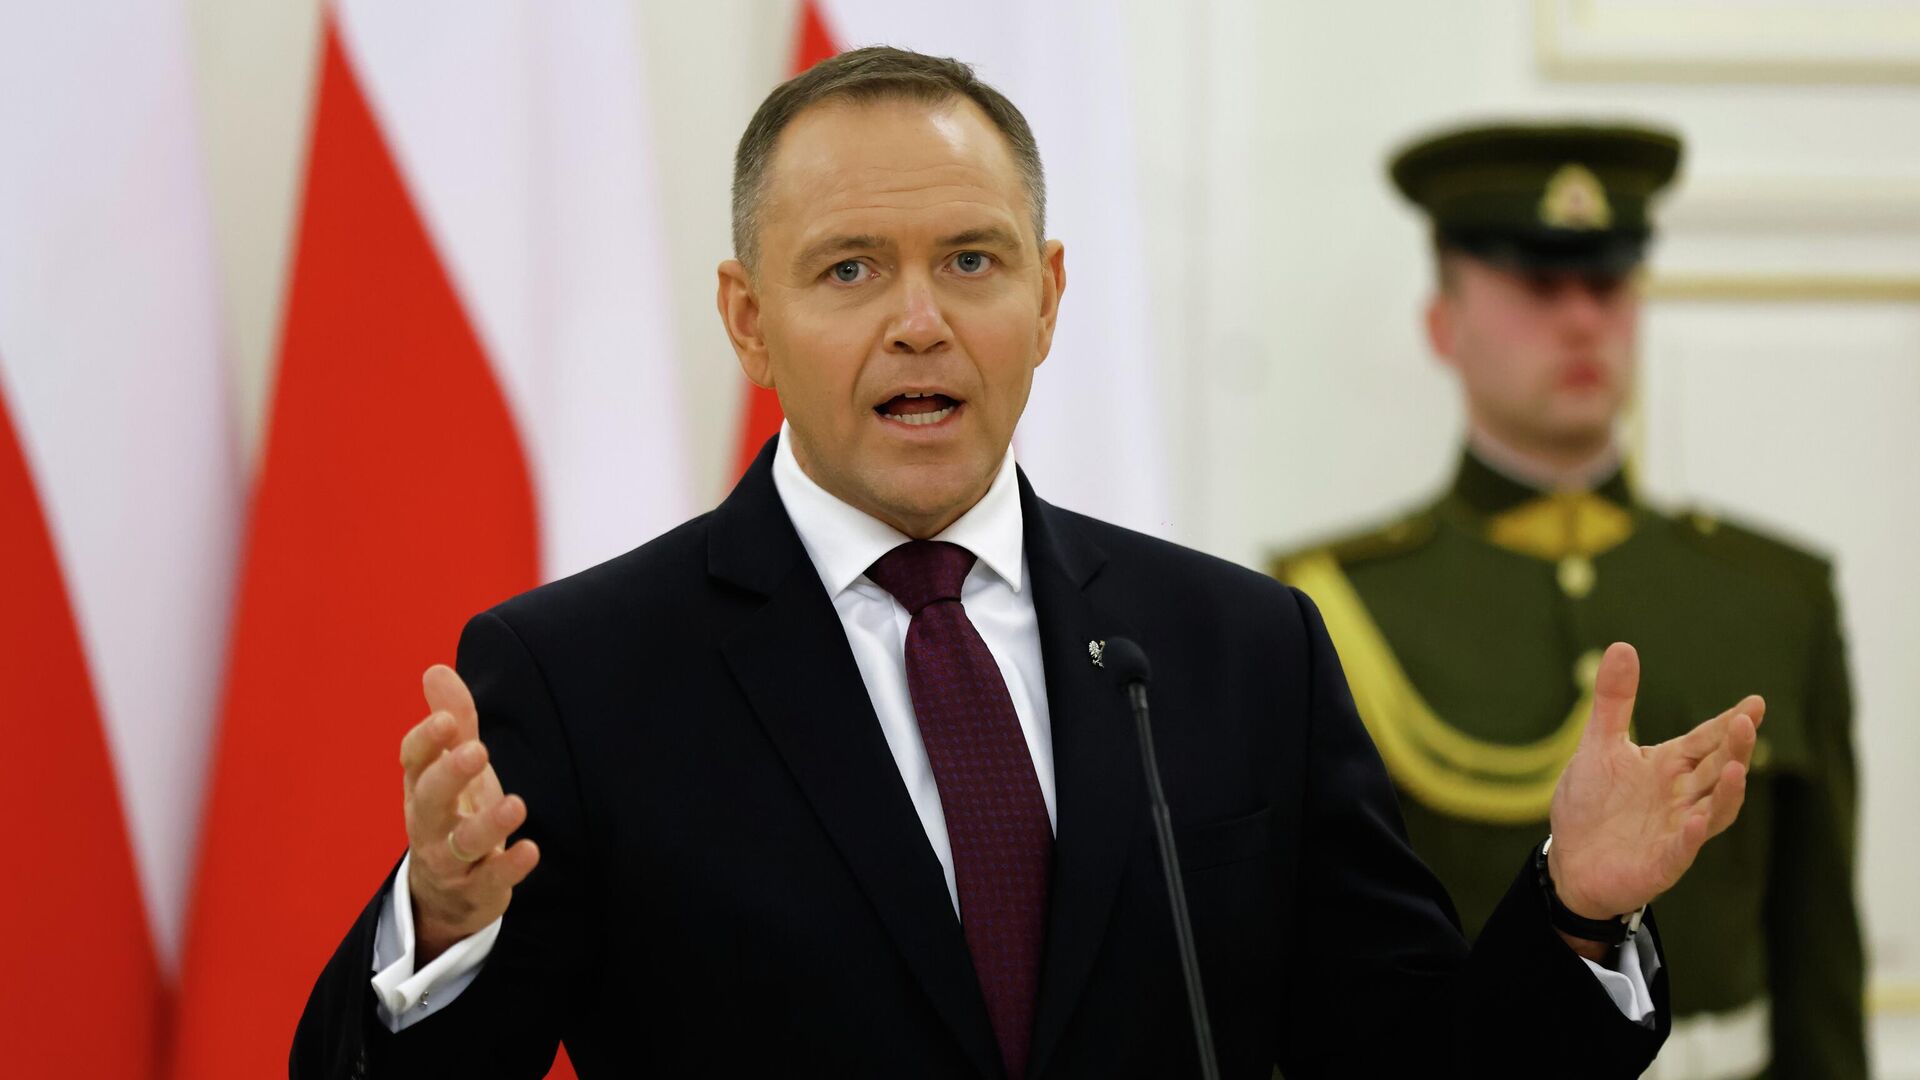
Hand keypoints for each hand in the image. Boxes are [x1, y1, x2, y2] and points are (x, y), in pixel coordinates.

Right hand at [400, 665, 539, 962]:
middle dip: (449, 775)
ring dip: (487, 824)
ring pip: (461, 843)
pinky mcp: (477, 890)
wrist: (445, 894)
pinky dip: (510, 868)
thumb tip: (436, 669)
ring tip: (516, 803)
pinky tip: (531, 849)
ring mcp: (450, 860)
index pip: (413, 761)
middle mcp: (428, 823)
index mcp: (421, 787)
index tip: (446, 719)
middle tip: (476, 750)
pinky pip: (490, 881)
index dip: (426, 741)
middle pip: (428, 799)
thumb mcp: (453, 767)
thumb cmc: (453, 813)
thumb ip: (453, 720)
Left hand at [1547, 642, 1761, 923]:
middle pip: (1716, 769)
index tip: (1756, 702)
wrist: (1570, 860)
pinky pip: (1681, 849)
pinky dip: (1690, 835)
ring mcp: (1675, 830)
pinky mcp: (1661, 862)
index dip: (1730, 722)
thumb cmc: (1591, 804)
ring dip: (1727, 791)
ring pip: (1713, 809)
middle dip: (1733, 748)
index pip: (1706, 740)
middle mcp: (1680, 796)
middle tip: (1747, 722)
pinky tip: (1696, 821)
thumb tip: (1622, 645)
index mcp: (1669, 766)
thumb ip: (1614, 702)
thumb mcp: (1599, 746)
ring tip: (1736, 768)